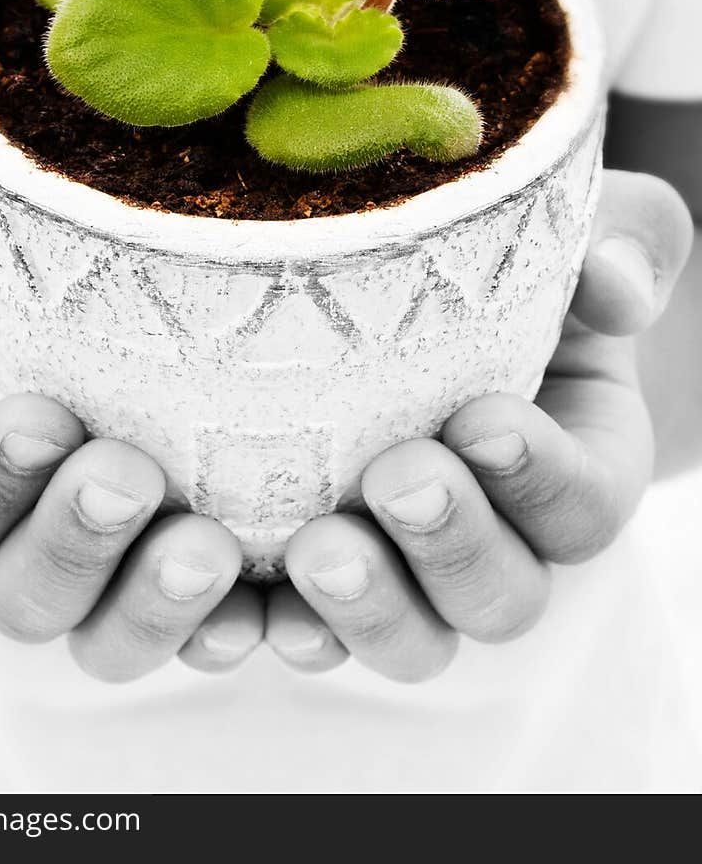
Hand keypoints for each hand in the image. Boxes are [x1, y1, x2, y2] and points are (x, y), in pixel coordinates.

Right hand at [0, 170, 262, 679]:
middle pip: (25, 595)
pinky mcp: (203, 582)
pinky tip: (286, 607)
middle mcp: (25, 539)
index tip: (43, 417)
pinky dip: (247, 630)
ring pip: (112, 638)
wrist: (109, 293)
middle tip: (129, 479)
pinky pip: (217, 634)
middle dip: (74, 545)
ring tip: (212, 549)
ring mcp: (116, 573)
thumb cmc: (19, 258)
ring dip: (157, 608)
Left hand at [267, 170, 693, 679]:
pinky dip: (277, 632)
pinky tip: (240, 613)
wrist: (412, 300)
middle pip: (500, 594)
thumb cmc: (505, 261)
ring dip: (368, 609)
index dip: (542, 475)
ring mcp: (407, 573)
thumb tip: (616, 281)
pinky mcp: (319, 583)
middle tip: (399, 478)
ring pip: (412, 637)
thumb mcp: (572, 229)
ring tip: (315, 550)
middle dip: (452, 545)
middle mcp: (499, 540)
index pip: (583, 503)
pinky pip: (306, 634)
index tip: (483, 416)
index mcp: (574, 465)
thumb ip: (624, 240)